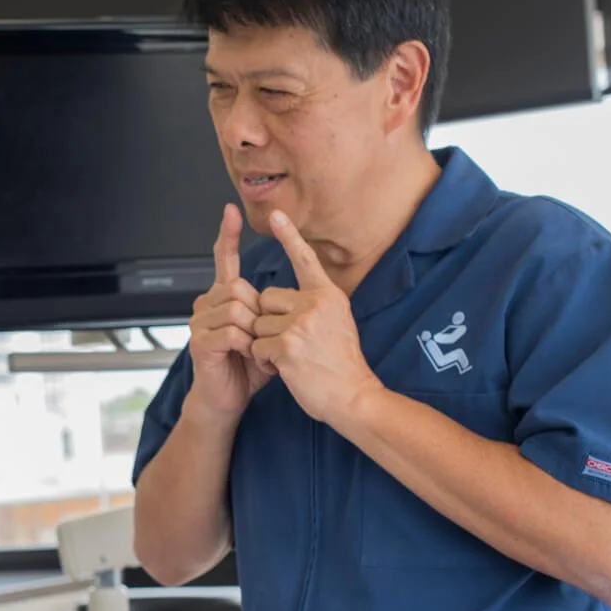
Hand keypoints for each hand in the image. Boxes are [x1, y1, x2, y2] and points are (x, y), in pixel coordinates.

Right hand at [187, 204, 272, 418]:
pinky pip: (230, 332)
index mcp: (222, 298)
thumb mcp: (266, 333)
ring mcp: (199, 323)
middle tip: (263, 336)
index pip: (224, 259)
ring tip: (256, 350)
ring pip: (235, 308)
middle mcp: (206, 304)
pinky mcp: (200, 343)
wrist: (228, 399)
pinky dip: (246, 345)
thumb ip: (271, 311)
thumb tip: (295, 293)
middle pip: (237, 285)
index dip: (227, 235)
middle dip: (257, 311)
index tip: (230, 210)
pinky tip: (248, 356)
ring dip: (254, 331)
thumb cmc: (248, 367)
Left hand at [251, 211, 381, 423]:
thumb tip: (280, 297)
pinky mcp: (287, 346)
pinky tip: (287, 369)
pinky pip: (256, 346)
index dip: (289, 236)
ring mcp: (301, 324)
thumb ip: (314, 305)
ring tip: (293, 358)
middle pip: (265, 299)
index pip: (304, 260)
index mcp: (327, 295)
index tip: (275, 214)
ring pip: (257, 325)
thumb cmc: (341, 364)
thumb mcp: (337, 322)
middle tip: (293, 343)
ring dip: (266, 345)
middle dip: (268, 322)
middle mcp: (315, 304)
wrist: (354, 396)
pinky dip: (265, 361)